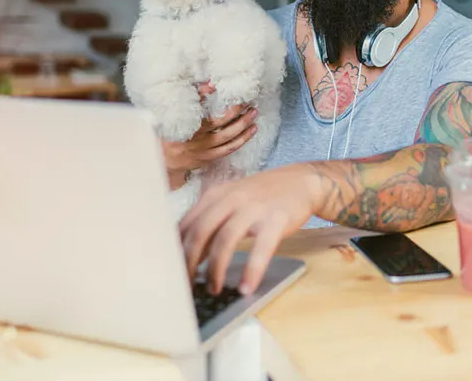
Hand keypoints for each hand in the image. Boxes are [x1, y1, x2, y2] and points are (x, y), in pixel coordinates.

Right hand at [161, 82, 257, 177]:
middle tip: (246, 100)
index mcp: (186, 126)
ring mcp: (204, 149)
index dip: (204, 95)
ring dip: (243, 124)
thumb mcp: (175, 118)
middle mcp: (196, 138)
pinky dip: (242, 139)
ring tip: (253, 113)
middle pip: (219, 122)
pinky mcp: (210, 157)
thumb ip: (191, 101)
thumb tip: (210, 84)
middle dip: (235, 111)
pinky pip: (229, 148)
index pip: (196, 108)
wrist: (168, 161)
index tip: (215, 86)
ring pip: (228, 137)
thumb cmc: (172, 135)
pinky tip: (252, 130)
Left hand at [179, 164, 322, 295]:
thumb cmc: (262, 196)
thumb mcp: (231, 201)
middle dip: (189, 263)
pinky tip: (246, 287)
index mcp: (215, 195)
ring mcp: (253, 208)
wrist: (301, 181)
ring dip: (216, 269)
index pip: (186, 224)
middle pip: (200, 232)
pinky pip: (260, 248)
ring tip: (214, 290)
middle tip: (186, 287)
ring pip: (225, 240)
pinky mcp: (276, 219)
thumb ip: (210, 222)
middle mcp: (230, 198)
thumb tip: (189, 255)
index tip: (170, 272)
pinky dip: (251, 270)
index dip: (175, 250)